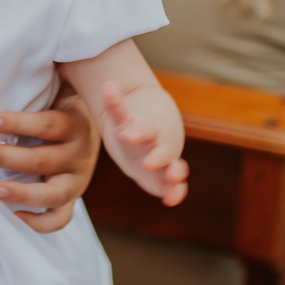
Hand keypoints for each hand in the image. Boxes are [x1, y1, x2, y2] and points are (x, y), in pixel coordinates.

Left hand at [0, 86, 100, 233]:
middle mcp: (81, 154)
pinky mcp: (72, 200)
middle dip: (5, 156)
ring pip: (53, 193)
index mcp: (76, 122)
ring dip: (22, 192)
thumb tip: (23, 44)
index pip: (48, 124)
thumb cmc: (60, 104)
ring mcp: (78, 180)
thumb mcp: (60, 86)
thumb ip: (43, 74)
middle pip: (43, 159)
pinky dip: (39, 222)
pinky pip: (60, 219)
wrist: (97, 131)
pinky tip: (13, 216)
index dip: (19, 122)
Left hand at [102, 80, 188, 206]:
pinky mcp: (167, 181)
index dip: (138, 132)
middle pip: (164, 151)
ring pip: (176, 168)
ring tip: (173, 178)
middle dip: (158, 157)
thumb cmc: (133, 132)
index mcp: (147, 131)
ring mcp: (166, 164)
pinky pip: (176, 188)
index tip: (129, 135)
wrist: (149, 143)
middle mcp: (160, 147)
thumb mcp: (122, 120)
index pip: (145, 129)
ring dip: (176, 174)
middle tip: (149, 163)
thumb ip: (115, 105)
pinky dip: (176, 193)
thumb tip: (108, 84)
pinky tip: (170, 200)